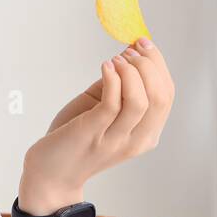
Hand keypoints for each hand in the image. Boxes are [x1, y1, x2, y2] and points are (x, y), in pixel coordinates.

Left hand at [18, 36, 174, 213]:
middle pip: (160, 97)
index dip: (159, 66)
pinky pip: (113, 104)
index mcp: (145, 135)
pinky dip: (113, 79)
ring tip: (116, 58)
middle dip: (150, 65)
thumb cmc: (75, 139)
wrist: (50, 173)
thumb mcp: (103, 112)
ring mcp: (115, 140)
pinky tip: (105, 66)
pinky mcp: (93, 134)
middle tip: (130, 48)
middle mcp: (136, 140)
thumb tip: (127, 54)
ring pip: (142, 101)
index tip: (144, 44)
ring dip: (132, 72)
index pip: (166, 96)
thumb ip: (118, 89)